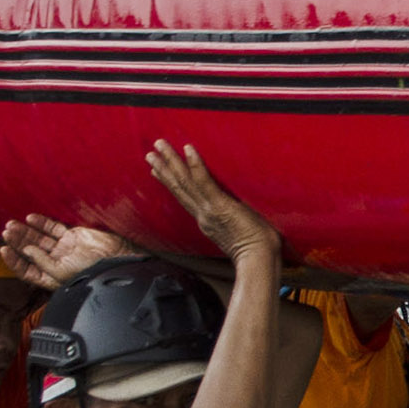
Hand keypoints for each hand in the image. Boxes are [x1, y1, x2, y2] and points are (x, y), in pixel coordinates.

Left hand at [2, 215, 137, 289]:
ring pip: (40, 238)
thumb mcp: (61, 272)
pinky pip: (53, 228)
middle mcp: (55, 263)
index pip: (27, 269)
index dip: (14, 261)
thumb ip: (42, 261)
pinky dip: (42, 223)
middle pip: (31, 251)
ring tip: (12, 224)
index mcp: (51, 277)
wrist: (114, 259)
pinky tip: (30, 218)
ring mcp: (64, 248)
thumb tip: (26, 250)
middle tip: (6, 232)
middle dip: (17, 242)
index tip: (4, 250)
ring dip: (26, 231)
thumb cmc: (91, 271)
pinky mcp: (72, 236)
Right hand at [146, 142, 277, 263]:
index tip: (157, 171)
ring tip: (159, 146)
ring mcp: (209, 210)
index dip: (170, 182)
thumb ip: (231, 223)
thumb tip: (237, 213)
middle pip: (179, 187)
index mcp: (206, 220)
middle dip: (163, 169)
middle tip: (149, 153)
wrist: (259, 261)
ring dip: (170, 162)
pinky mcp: (220, 206)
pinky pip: (204, 182)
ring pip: (185, 182)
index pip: (184, 197)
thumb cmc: (256, 250)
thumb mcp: (237, 234)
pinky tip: (187, 149)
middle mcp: (203, 214)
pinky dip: (195, 165)